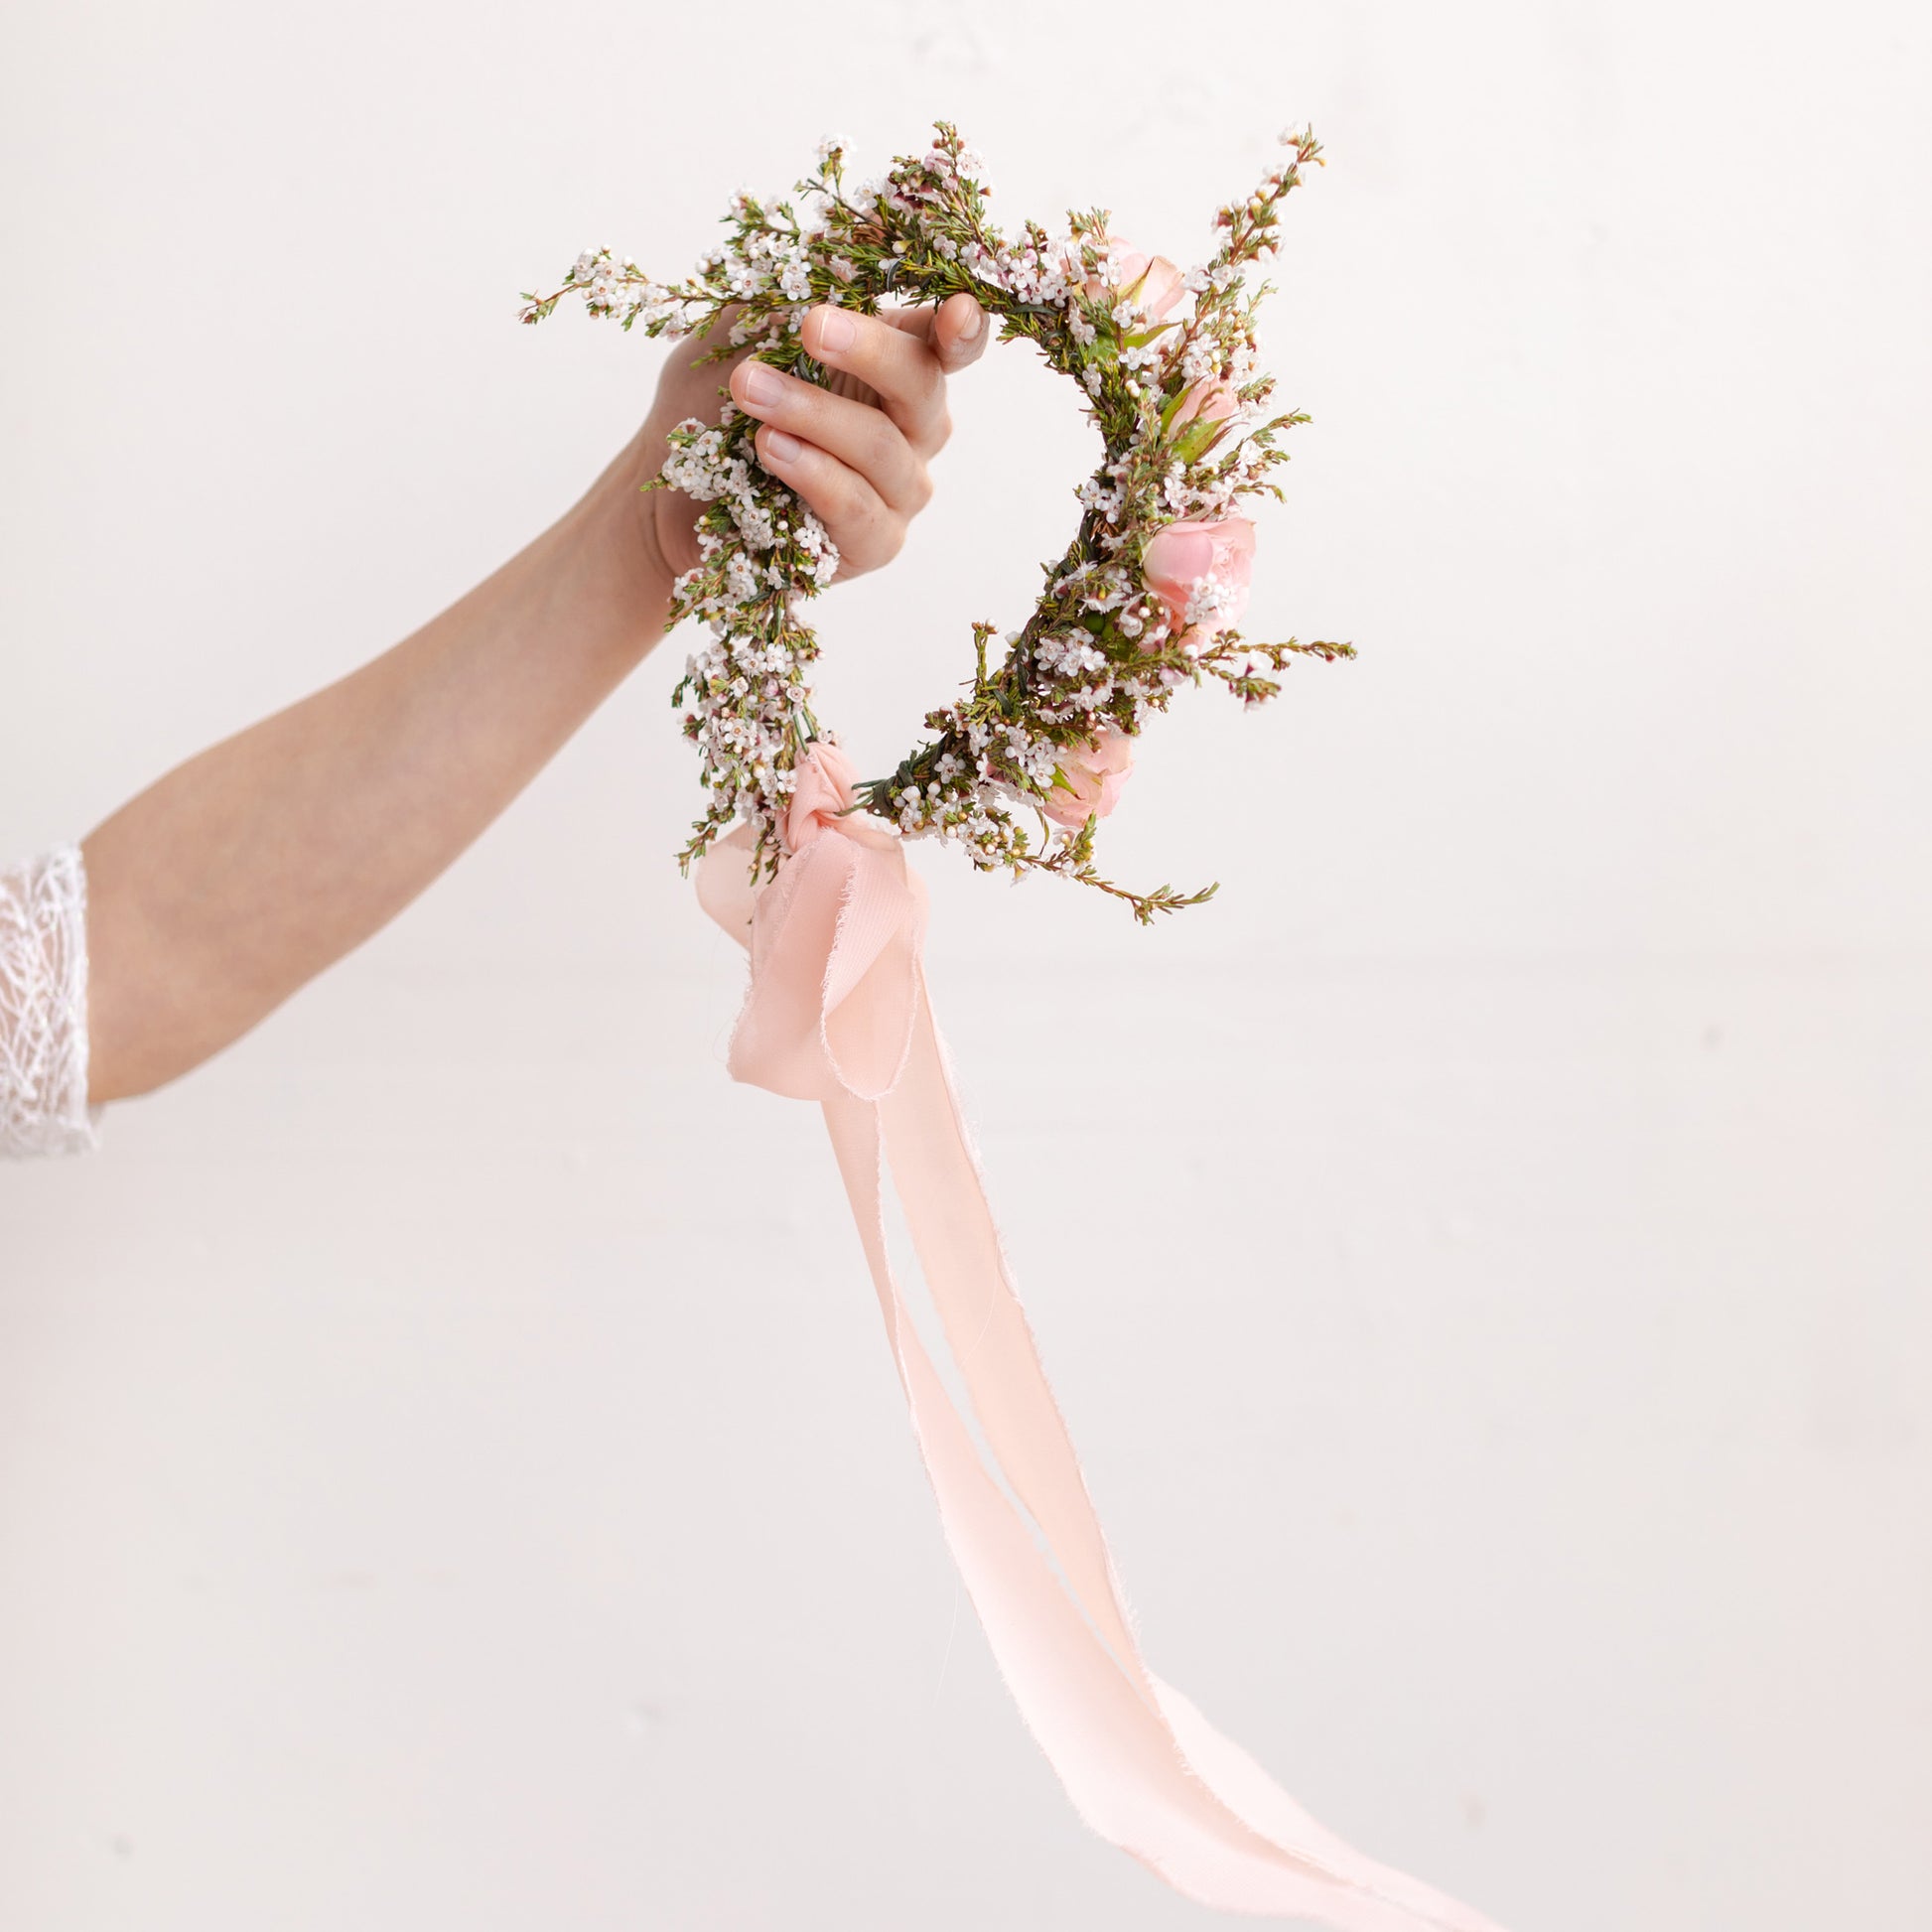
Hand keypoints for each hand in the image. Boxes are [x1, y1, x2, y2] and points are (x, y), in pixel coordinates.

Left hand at [628, 294, 988, 586]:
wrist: (669, 490)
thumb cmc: (712, 401)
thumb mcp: (738, 327)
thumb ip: (787, 286)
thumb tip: (830, 231)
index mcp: (895, 365)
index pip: (949, 342)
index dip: (963, 326)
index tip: (955, 310)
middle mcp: (912, 427)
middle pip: (922, 385)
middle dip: (868, 351)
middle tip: (811, 325)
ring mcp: (899, 489)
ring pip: (883, 448)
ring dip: (813, 414)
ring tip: (748, 391)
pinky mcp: (874, 542)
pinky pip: (858, 507)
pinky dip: (813, 474)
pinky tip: (772, 449)